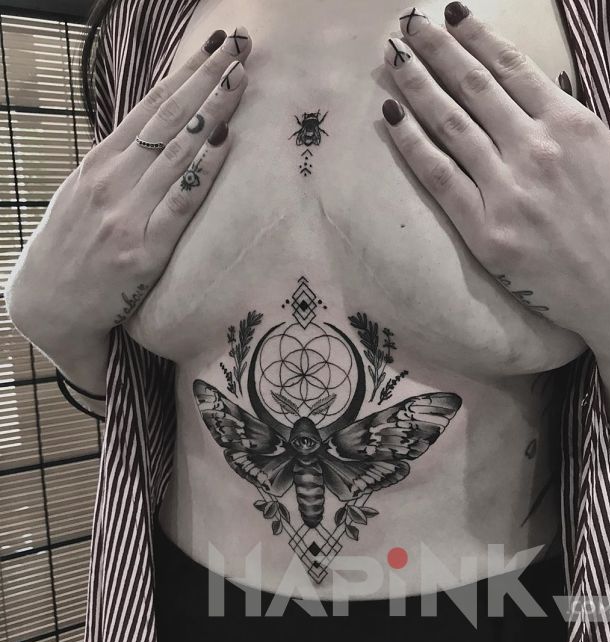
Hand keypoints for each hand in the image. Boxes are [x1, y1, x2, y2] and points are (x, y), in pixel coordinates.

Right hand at [6, 27, 251, 353]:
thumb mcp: (85, 195)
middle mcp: (113, 180)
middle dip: (206, 79)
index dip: (185, 74)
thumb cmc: (71, 247)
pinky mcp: (143, 249)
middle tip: (239, 46)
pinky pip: (179, 203)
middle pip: (168, 119)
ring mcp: (127, 212)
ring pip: (176, 152)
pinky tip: (224, 144)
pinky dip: (202, 172)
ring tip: (240, 79)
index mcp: (100, 163)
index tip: (214, 49)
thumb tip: (155, 142)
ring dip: (213, 112)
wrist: (48, 306)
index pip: (150, 107)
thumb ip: (119, 168)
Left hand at [381, 4, 609, 361]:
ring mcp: (508, 189)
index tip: (450, 14)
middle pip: (473, 86)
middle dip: (436, 50)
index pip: (511, 66)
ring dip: (417, 85)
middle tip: (409, 27)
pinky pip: (440, 176)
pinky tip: (392, 116)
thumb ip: (564, 127)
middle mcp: (536, 147)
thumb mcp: (606, 156)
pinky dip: (412, 143)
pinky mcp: (487, 230)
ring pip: (451, 123)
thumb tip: (526, 101)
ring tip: (393, 59)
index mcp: (572, 124)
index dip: (476, 35)